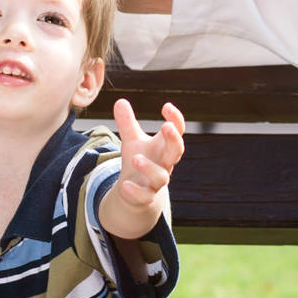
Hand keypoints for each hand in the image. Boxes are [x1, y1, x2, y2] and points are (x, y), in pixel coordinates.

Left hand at [109, 98, 185, 212]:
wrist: (134, 190)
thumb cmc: (139, 159)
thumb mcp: (132, 140)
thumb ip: (127, 123)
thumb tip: (120, 100)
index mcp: (164, 147)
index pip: (177, 132)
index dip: (176, 119)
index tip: (166, 106)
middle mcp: (164, 164)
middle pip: (176, 152)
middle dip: (173, 140)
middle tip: (166, 126)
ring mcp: (156, 181)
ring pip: (161, 177)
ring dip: (149, 167)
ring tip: (136, 158)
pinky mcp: (145, 197)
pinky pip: (144, 196)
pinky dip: (135, 191)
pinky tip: (125, 185)